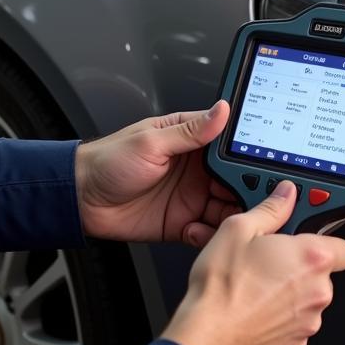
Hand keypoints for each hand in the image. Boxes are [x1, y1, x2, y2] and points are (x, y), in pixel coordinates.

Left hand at [74, 101, 240, 244]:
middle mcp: (196, 170)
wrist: (80, 199)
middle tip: (255, 201)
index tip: (264, 167)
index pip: (231, 147)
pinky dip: (210, 235)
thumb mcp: (151, 142)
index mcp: (190, 142)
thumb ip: (190, 131)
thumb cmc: (108, 161)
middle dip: (248, 191)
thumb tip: (221, 109)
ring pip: (228, 209)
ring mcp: (190, 198)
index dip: (249, 157)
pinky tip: (199, 232)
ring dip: (234, 216)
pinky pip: (208, 232)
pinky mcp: (182, 223)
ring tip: (234, 221)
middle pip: (236, 180)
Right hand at [162, 182, 344, 344]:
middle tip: (269, 261)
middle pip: (323, 274)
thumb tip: (285, 195)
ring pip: (309, 300)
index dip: (327, 242)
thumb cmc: (222, 286)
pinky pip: (296, 324)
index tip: (307, 241)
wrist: (210, 335)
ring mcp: (309, 321)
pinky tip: (255, 308)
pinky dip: (281, 317)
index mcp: (311, 257)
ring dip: (291, 293)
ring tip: (257, 286)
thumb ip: (271, 209)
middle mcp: (319, 291)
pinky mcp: (297, 344)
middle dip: (301, 267)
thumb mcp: (238, 229)